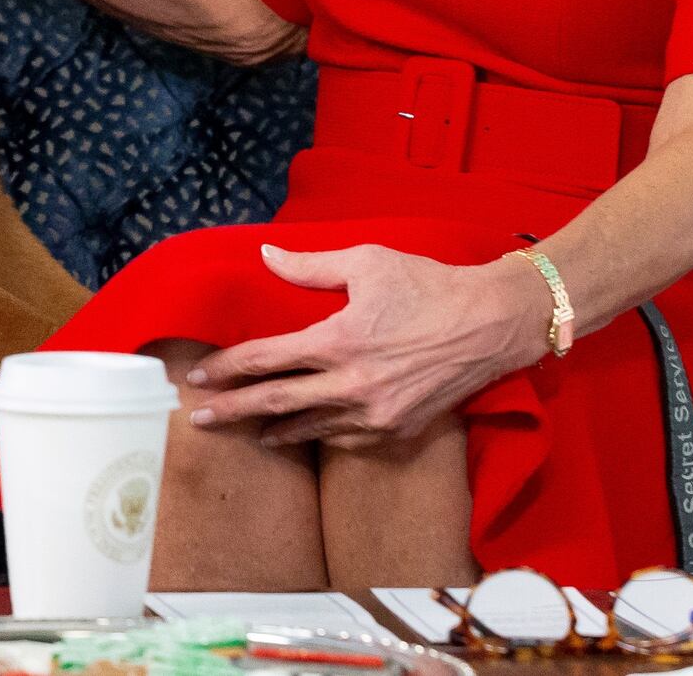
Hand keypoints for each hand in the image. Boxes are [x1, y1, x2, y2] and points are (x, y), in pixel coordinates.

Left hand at [184, 244, 553, 448]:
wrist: (493, 324)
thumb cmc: (428, 285)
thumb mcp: (366, 263)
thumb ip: (310, 266)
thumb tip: (265, 254)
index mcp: (337, 341)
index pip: (265, 359)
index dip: (227, 368)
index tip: (198, 377)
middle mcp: (352, 385)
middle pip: (276, 402)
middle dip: (232, 411)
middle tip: (199, 419)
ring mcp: (376, 414)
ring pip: (310, 428)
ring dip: (274, 430)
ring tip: (247, 432)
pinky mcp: (399, 430)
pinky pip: (348, 439)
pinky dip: (321, 435)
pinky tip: (305, 432)